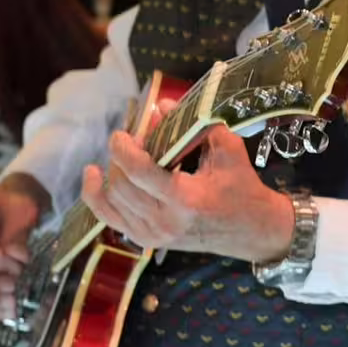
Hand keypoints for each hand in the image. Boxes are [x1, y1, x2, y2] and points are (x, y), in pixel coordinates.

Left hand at [81, 127, 294, 263]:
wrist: (252, 231)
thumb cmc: (243, 187)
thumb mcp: (229, 150)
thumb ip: (196, 125)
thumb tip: (161, 106)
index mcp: (187, 199)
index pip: (139, 173)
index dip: (123, 149)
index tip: (121, 133)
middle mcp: (165, 221)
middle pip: (121, 186)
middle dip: (119, 158)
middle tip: (133, 141)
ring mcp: (153, 235)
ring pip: (111, 202)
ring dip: (111, 173)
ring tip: (122, 156)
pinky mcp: (147, 240)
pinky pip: (109, 218)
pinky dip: (97, 197)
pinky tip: (95, 177)